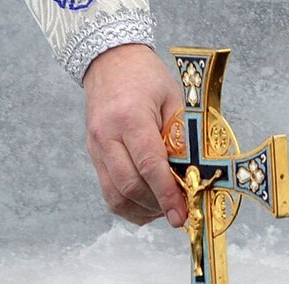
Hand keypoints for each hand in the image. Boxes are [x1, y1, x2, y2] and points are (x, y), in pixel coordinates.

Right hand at [83, 45, 185, 226]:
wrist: (110, 62)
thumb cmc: (146, 78)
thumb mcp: (173, 99)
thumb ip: (183, 137)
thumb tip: (195, 176)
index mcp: (129, 117)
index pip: (148, 164)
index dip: (166, 194)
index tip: (181, 215)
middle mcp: (107, 136)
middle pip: (130, 186)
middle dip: (157, 205)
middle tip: (180, 211)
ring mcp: (96, 149)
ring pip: (116, 197)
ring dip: (144, 210)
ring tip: (165, 208)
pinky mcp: (94, 158)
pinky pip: (109, 194)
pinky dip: (130, 207)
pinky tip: (149, 204)